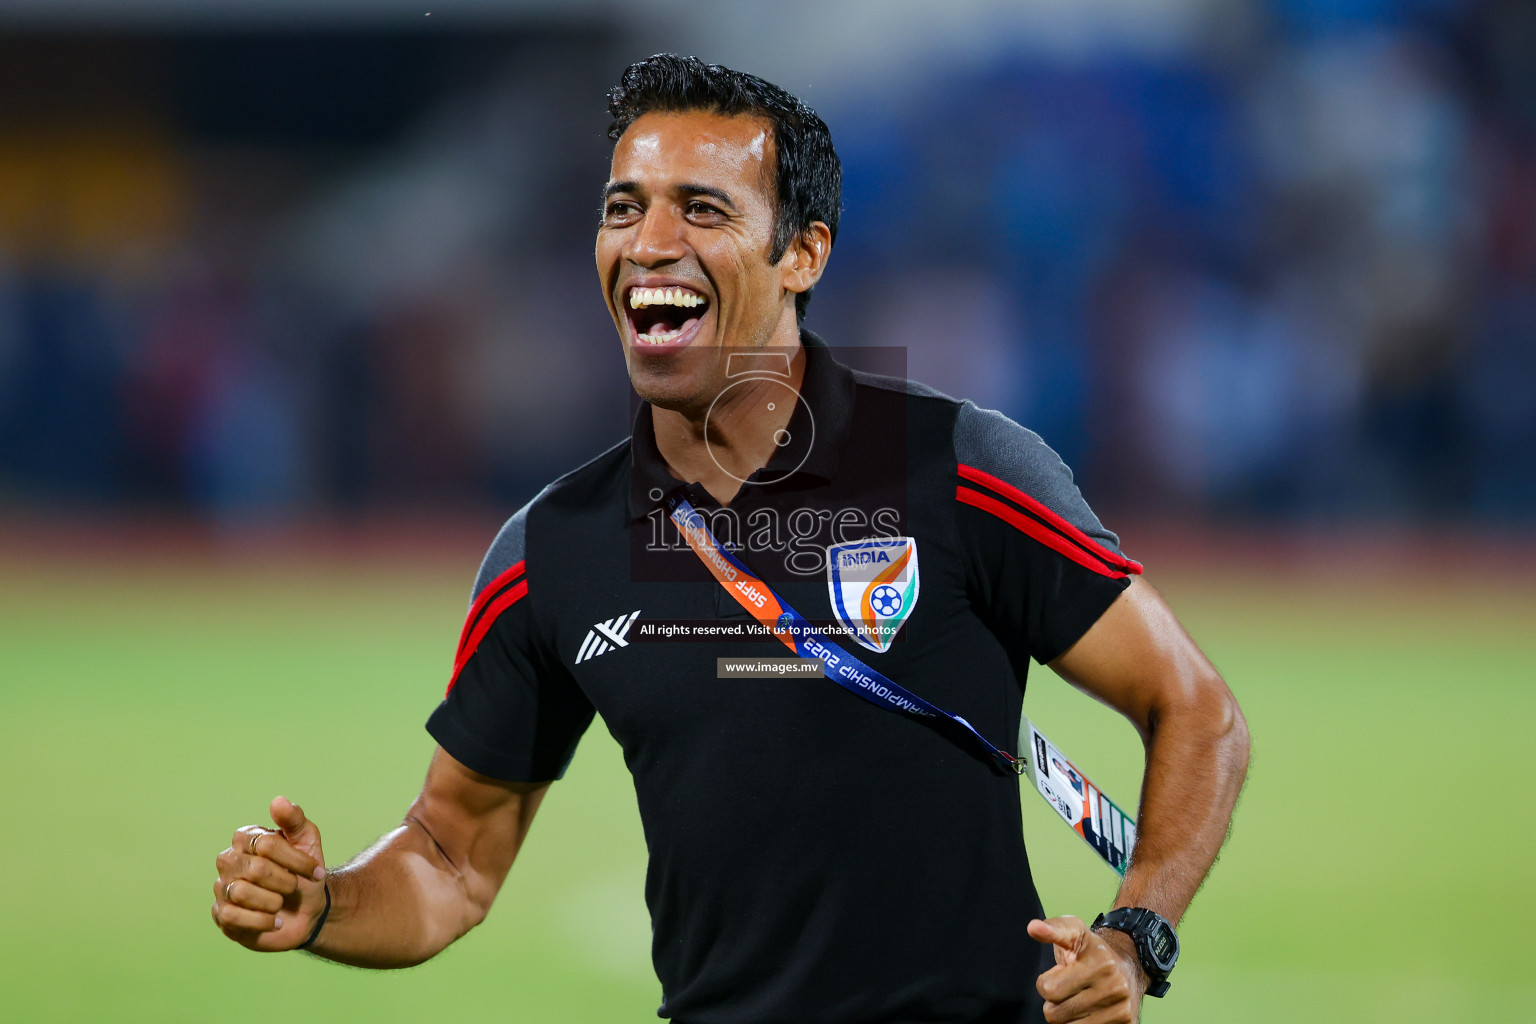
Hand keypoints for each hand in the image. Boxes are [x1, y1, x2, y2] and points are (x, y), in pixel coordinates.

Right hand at [213, 796, 327, 950]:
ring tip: (281, 904)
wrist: (308, 910)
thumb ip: (294, 820)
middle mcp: (228, 860)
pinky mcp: (222, 915)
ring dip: (272, 902)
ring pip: (241, 893)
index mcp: (246, 838)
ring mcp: (222, 888)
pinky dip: (261, 921)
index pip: (267, 844)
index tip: (317, 871)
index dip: (297, 860)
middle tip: (295, 887)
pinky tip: (275, 921)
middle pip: (255, 869)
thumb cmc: (305, 871)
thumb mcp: (308, 842)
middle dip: (285, 882)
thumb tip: (279, 801)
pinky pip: (232, 917)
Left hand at [1027, 915, 1144, 1023]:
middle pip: (1054, 1014)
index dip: (1047, 981)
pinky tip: (1090, 1011)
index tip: (1060, 973)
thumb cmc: (1095, 951)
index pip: (1049, 989)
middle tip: (1069, 988)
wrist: (1131, 966)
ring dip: (1067, 1016)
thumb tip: (1033, 927)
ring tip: (1079, 998)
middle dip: (1055, 1001)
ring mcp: (1121, 1011)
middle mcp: (1114, 988)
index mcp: (1100, 964)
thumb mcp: (1075, 932)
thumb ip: (1052, 929)